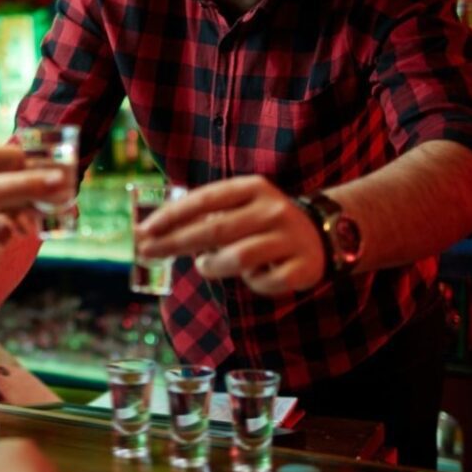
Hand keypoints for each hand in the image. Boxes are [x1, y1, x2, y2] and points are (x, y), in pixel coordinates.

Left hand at [0, 145, 64, 285]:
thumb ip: (24, 187)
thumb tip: (62, 181)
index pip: (18, 157)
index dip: (42, 169)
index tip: (65, 183)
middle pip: (16, 184)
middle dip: (34, 199)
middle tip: (58, 212)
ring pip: (7, 207)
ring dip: (20, 218)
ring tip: (25, 232)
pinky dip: (2, 232)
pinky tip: (3, 240)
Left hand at [135, 175, 325, 294]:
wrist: (326, 232)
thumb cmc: (265, 222)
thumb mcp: (241, 206)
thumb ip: (205, 215)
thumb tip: (154, 232)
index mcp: (253, 188)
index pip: (205, 199)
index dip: (173, 215)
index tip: (145, 229)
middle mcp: (272, 208)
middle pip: (214, 229)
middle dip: (175, 242)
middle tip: (148, 253)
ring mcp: (290, 237)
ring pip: (237, 258)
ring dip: (213, 266)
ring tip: (207, 265)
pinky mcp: (303, 267)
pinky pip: (263, 282)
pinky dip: (253, 283)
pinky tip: (257, 274)